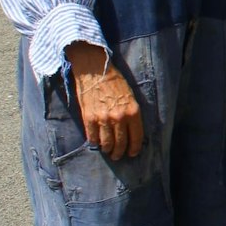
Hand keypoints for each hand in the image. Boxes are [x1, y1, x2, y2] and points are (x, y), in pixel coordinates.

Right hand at [66, 42, 143, 160]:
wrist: (95, 69)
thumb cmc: (115, 81)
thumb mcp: (130, 96)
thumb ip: (131, 113)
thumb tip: (130, 130)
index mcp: (133, 112)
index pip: (136, 137)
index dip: (134, 148)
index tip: (132, 153)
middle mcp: (119, 118)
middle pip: (121, 144)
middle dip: (120, 153)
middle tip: (118, 156)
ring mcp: (103, 119)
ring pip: (107, 144)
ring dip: (108, 150)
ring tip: (108, 151)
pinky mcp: (89, 118)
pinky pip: (93, 138)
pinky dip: (95, 143)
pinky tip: (97, 142)